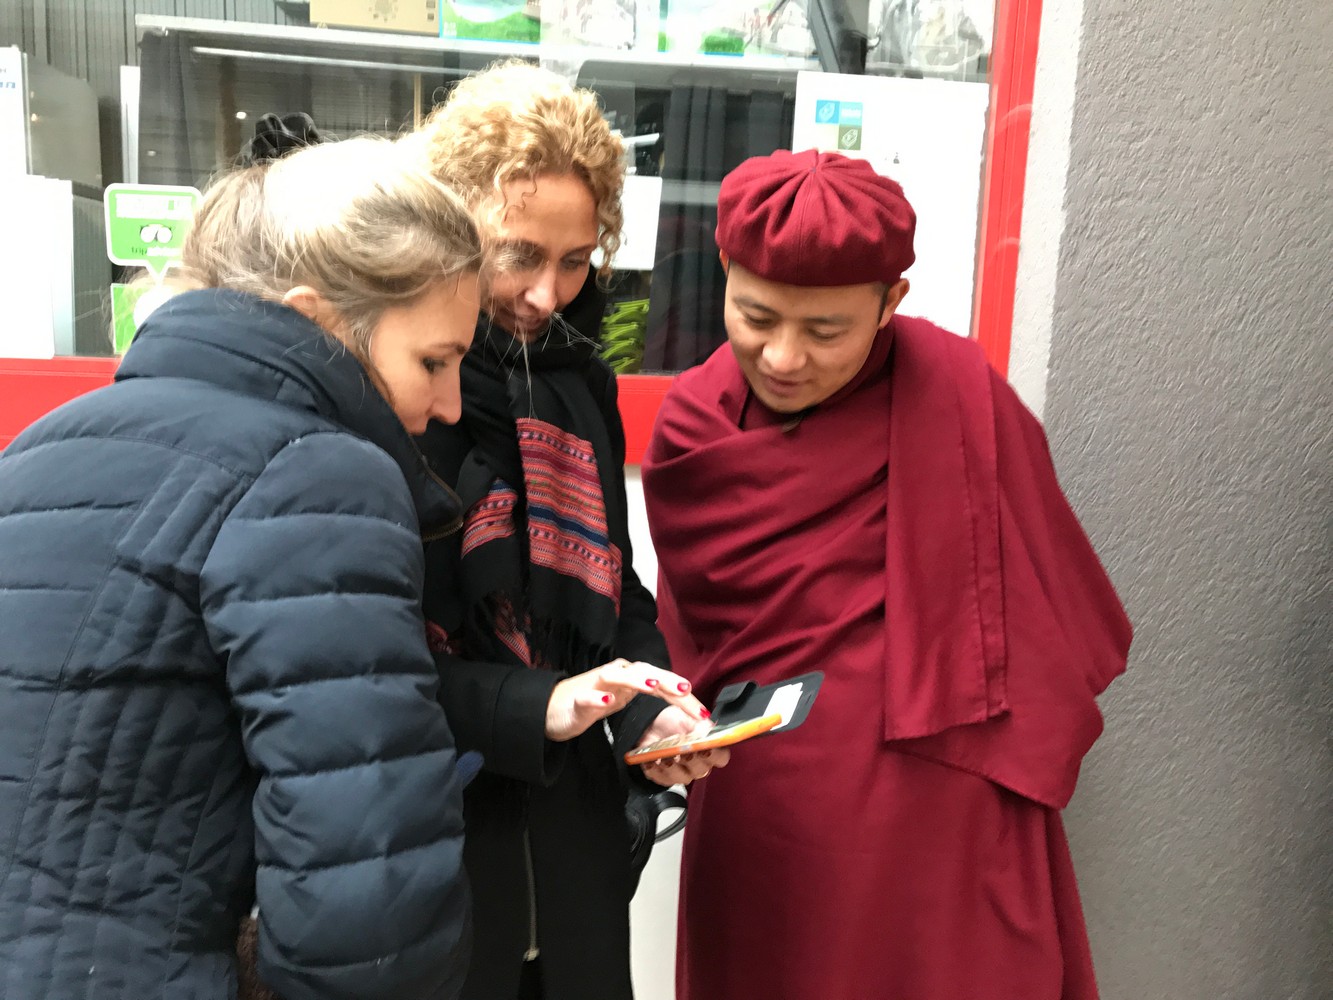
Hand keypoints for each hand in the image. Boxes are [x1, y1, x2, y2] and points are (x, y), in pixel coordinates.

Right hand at [545, 659, 707, 741]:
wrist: (551, 709)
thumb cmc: (591, 702)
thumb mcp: (624, 702)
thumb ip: (648, 702)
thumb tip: (685, 710)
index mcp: (630, 678)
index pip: (662, 683)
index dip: (683, 697)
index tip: (703, 713)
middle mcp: (616, 675)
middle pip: (645, 672)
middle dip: (666, 680)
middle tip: (686, 690)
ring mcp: (595, 685)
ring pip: (617, 676)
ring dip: (635, 680)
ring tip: (653, 687)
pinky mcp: (576, 699)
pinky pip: (587, 697)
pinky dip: (598, 698)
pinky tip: (608, 701)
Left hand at [636, 706, 730, 786]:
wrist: (649, 722)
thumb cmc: (670, 719)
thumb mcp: (687, 716)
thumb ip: (700, 724)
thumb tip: (709, 730)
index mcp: (707, 747)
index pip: (721, 758)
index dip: (715, 755)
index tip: (706, 747)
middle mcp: (697, 762)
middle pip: (702, 771)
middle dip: (692, 761)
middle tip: (685, 752)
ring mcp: (681, 771)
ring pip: (683, 778)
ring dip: (673, 767)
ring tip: (665, 756)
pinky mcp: (664, 776)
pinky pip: (662, 779)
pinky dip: (656, 770)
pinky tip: (652, 760)